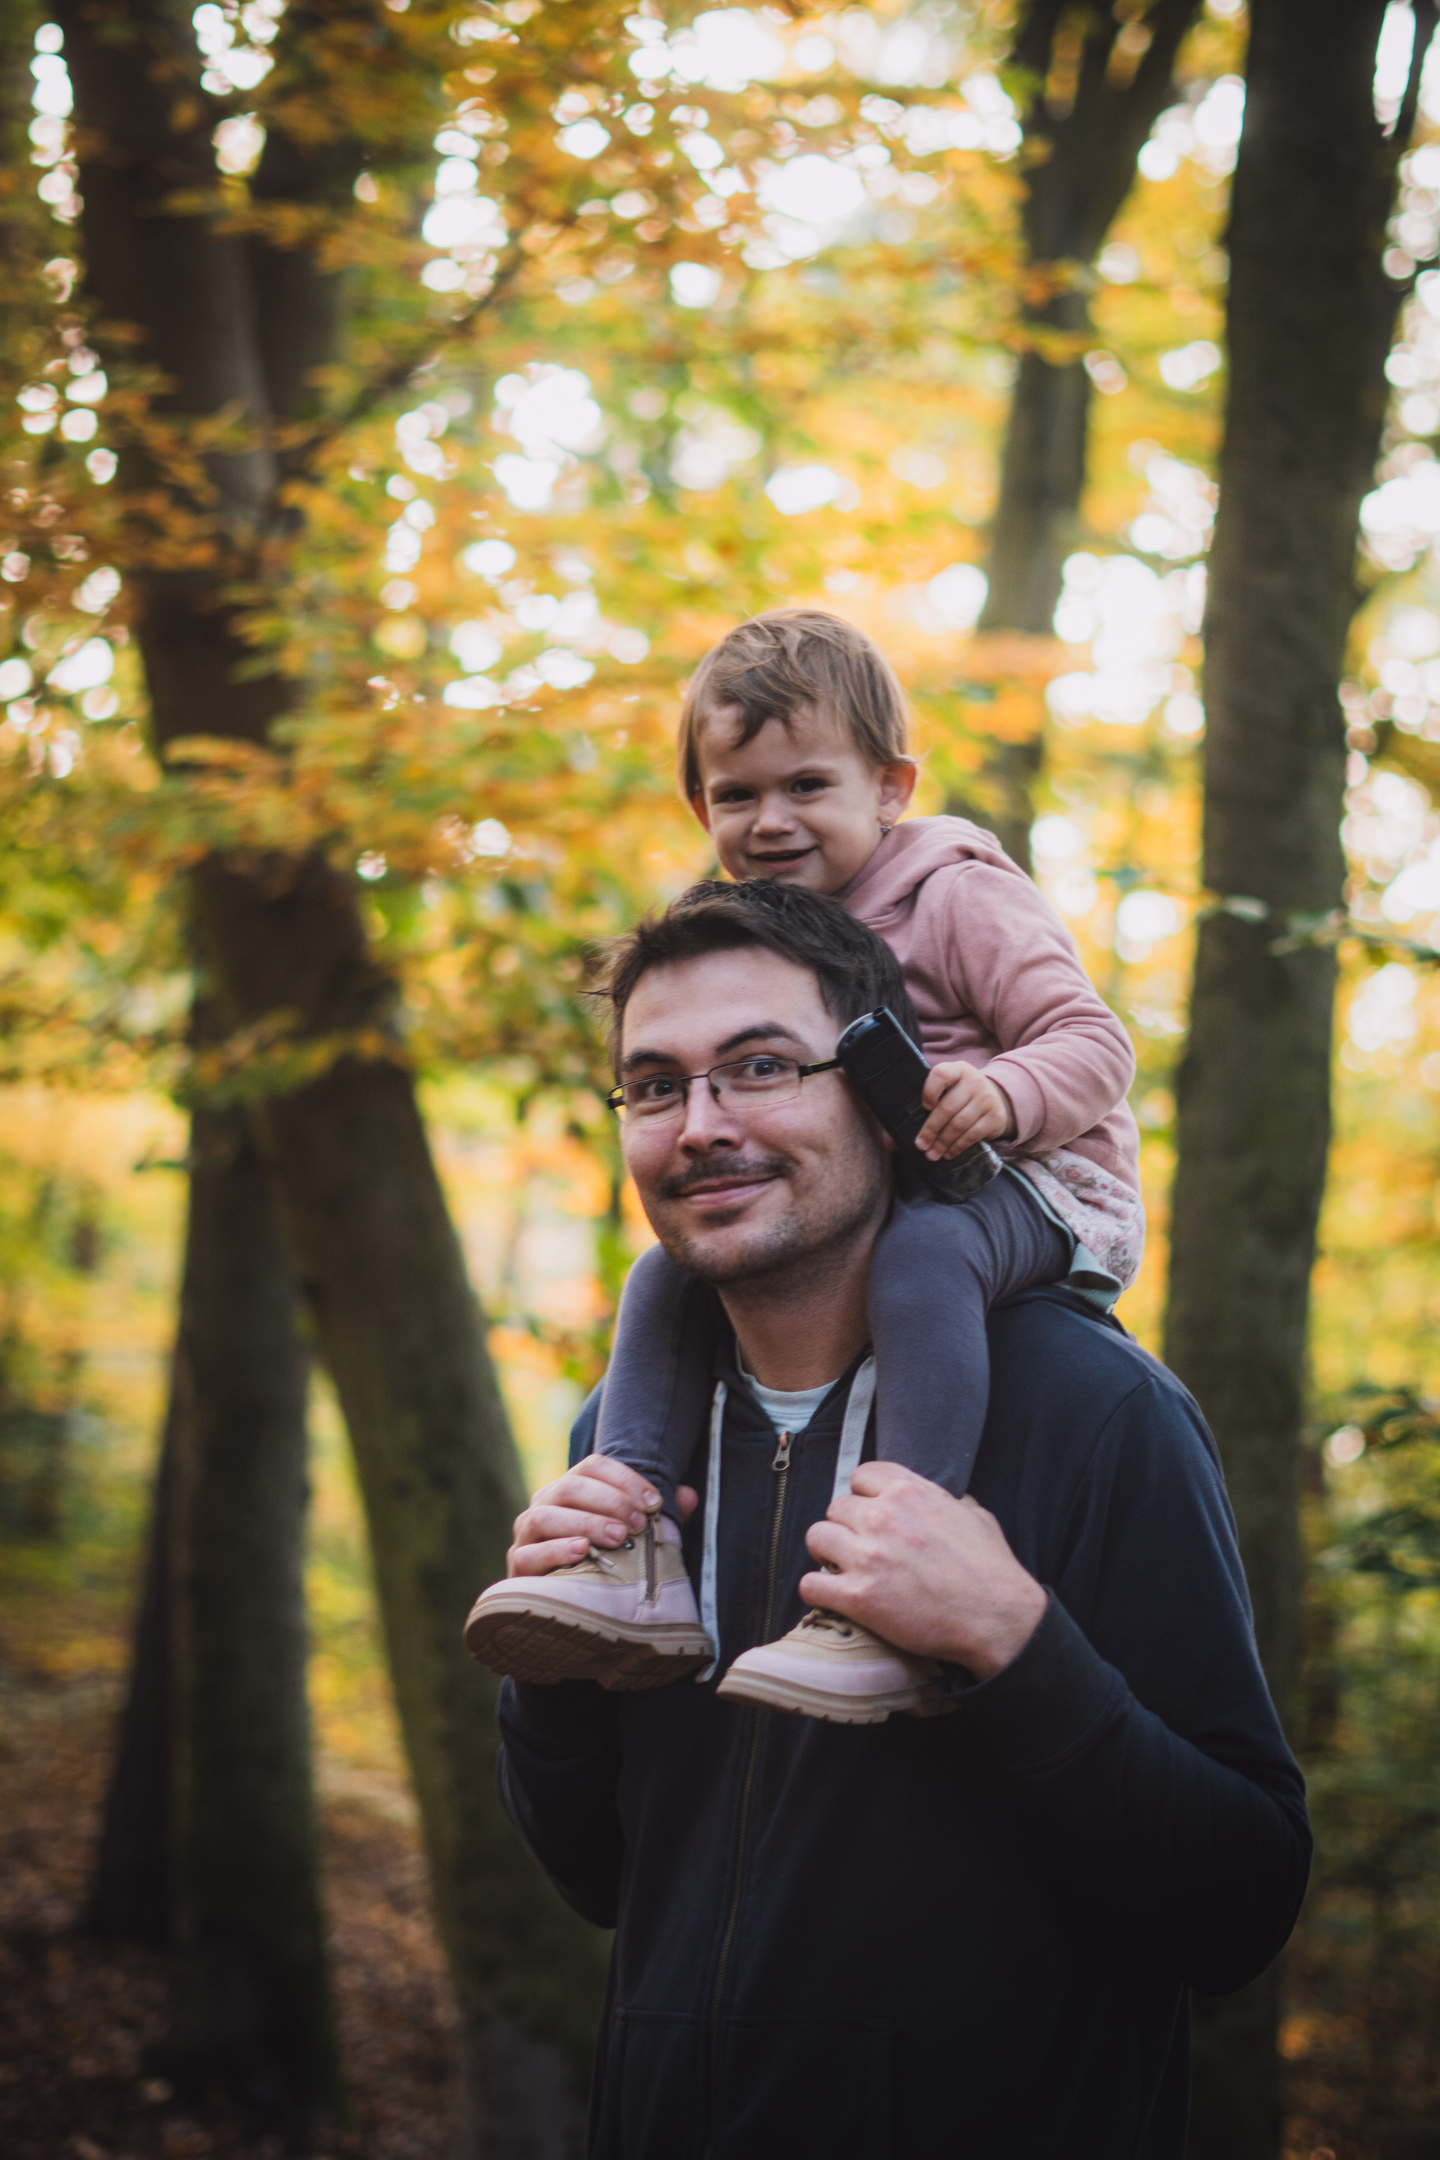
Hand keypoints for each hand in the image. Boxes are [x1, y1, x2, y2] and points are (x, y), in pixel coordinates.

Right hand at [506, 1454, 698, 1577]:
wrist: (571, 1611)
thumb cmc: (609, 1564)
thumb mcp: (637, 1539)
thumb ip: (662, 1517)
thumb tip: (689, 1495)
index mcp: (572, 1490)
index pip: (593, 1467)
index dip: (624, 1478)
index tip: (654, 1501)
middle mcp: (544, 1505)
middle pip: (569, 1487)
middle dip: (608, 1501)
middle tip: (637, 1523)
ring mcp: (526, 1536)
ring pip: (544, 1516)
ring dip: (583, 1522)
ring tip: (615, 1537)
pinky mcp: (518, 1567)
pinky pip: (529, 1553)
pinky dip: (555, 1550)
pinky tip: (582, 1552)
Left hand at [799, 1461, 1046, 1678]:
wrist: (997, 1619)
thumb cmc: (992, 1570)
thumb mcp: (974, 1515)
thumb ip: (943, 1501)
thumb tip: (934, 1499)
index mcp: (910, 1491)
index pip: (861, 1475)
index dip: (865, 1497)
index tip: (872, 1515)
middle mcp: (883, 1517)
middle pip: (836, 1507)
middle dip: (846, 1527)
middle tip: (860, 1547)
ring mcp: (868, 1556)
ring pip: (816, 1538)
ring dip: (827, 1553)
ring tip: (842, 1568)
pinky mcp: (858, 1597)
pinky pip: (810, 1584)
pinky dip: (817, 1590)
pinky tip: (834, 1596)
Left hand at [915, 1061, 1014, 1159]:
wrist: (997, 1098)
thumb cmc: (962, 1095)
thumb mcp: (949, 1088)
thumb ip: (928, 1102)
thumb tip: (895, 1139)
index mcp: (958, 1070)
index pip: (941, 1074)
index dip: (929, 1091)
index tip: (924, 1107)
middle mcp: (974, 1081)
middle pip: (947, 1107)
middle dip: (931, 1129)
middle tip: (921, 1145)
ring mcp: (986, 1099)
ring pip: (959, 1124)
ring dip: (942, 1142)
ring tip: (932, 1154)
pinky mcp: (995, 1118)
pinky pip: (972, 1135)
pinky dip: (957, 1147)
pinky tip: (947, 1153)